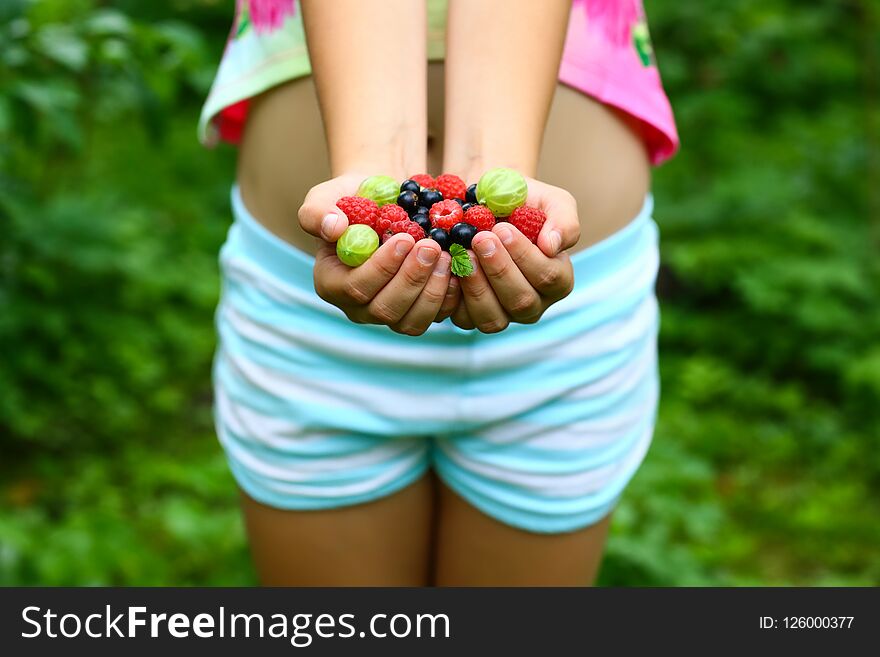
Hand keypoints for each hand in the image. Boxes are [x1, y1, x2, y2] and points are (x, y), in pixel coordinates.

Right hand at [298, 175, 460, 334]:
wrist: (385, 205)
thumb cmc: (353, 200)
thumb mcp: (328, 196)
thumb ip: (319, 211)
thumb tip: (333, 228)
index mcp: (331, 283)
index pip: (355, 288)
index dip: (382, 268)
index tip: (404, 239)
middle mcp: (358, 307)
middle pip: (384, 310)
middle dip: (411, 279)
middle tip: (431, 246)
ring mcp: (388, 314)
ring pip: (410, 322)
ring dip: (432, 291)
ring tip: (446, 256)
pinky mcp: (415, 313)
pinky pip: (433, 318)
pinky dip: (448, 298)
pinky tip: (457, 271)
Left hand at [451, 178, 578, 332]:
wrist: (486, 205)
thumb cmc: (522, 205)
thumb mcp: (550, 201)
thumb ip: (562, 220)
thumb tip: (552, 246)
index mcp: (558, 280)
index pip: (548, 278)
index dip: (524, 255)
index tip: (502, 229)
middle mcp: (533, 304)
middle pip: (521, 301)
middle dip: (499, 269)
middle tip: (480, 239)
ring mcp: (503, 314)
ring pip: (492, 318)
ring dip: (476, 285)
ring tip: (464, 253)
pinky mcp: (472, 317)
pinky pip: (463, 318)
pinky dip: (453, 295)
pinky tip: (449, 267)